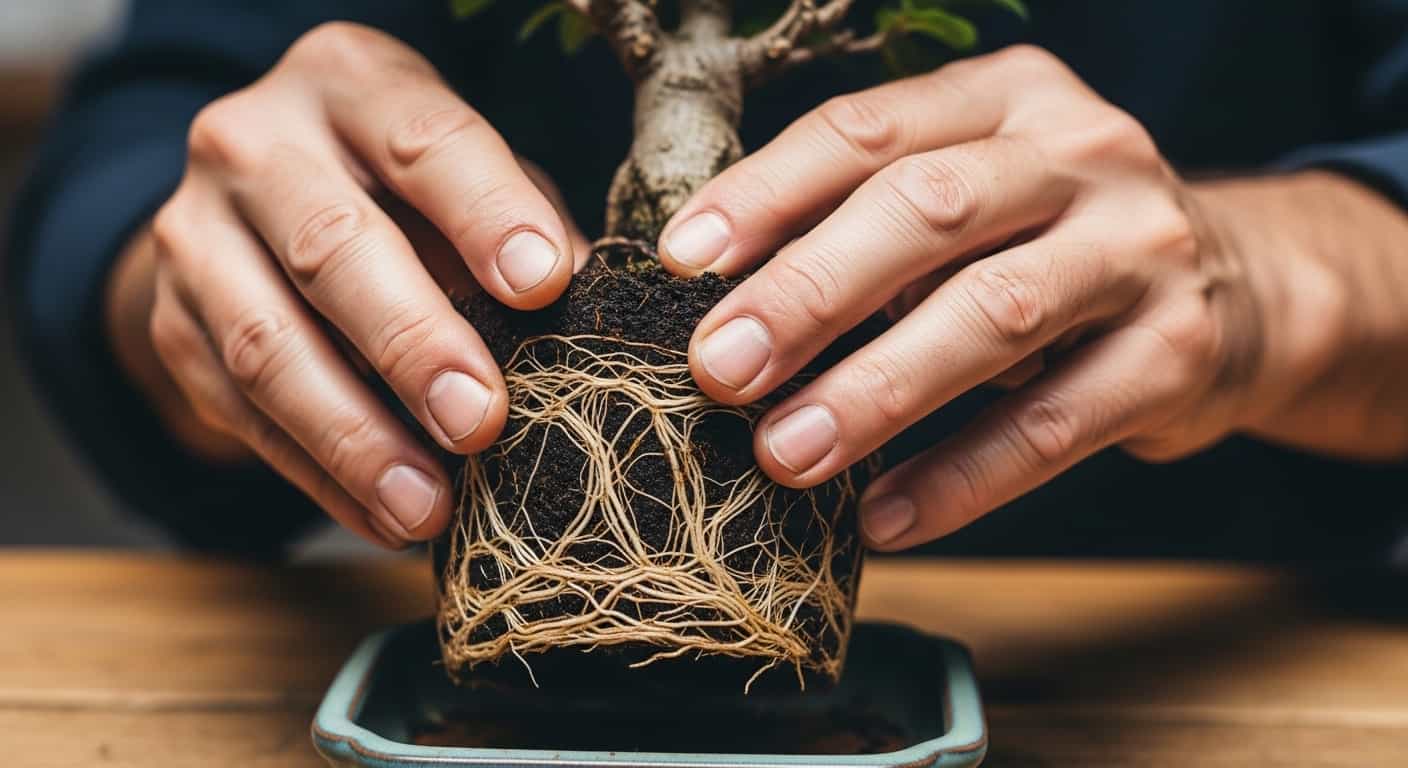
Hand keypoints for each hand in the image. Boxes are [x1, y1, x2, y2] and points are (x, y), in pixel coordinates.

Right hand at [107, 23, 587, 547]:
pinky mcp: (172, 322)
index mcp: (353, 85)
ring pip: (269, 344)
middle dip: (412, 341)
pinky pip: (240, 412)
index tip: (542, 285)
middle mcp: (258, 144)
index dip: (486, 213)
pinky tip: (384, 515)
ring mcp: (197, 233)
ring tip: (428, 505)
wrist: (260, 202)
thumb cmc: (408, 190)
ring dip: (356, 437)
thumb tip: (591, 326)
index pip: (424, 143)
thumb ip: (527, 233)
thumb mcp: (470, 181)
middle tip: (481, 420)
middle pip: (333, 245)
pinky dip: (319, 475)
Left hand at [659, 45, 1407, 550]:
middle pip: (926, 212)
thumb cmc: (1055, 243)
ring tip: (785, 454)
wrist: (1240, 289)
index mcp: (1006, 99)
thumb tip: (718, 297)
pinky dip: (962, 477)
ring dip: (876, 392)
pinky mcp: (1178, 350)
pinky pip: (1055, 423)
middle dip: (809, 292)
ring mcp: (1140, 247)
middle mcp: (1080, 151)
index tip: (682, 264)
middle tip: (718, 367)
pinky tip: (886, 518)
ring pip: (992, 315)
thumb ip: (869, 222)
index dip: (766, 195)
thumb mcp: (976, 197)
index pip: (866, 131)